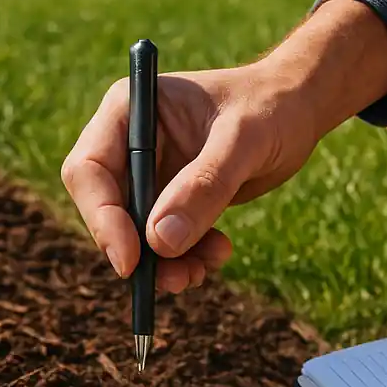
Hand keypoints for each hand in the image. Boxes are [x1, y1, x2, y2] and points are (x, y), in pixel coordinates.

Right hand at [61, 0, 386, 292]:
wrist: (296, 111)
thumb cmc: (271, 107)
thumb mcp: (244, 140)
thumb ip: (203, 186)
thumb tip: (160, 242)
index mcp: (130, 109)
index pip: (89, 170)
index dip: (102, 218)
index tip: (131, 261)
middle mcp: (129, 143)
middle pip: (106, 209)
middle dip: (137, 250)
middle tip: (175, 279)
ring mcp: (149, 174)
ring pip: (135, 234)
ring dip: (164, 263)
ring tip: (202, 271)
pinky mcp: (171, 201)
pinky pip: (164, 243)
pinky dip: (186, 258)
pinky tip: (218, 253)